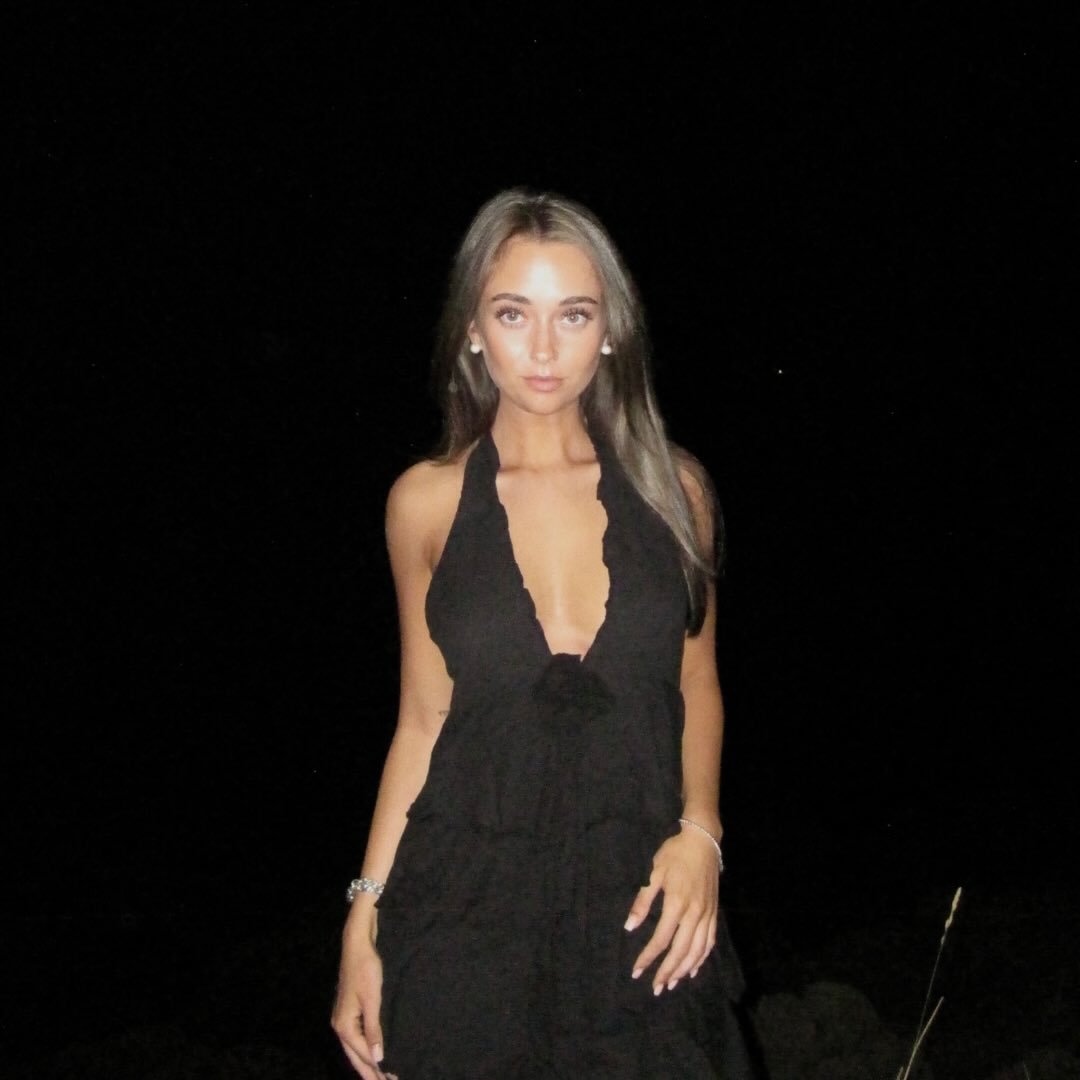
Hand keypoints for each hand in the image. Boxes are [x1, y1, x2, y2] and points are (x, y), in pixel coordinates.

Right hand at [330, 939, 396, 1079]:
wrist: (357, 946)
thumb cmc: (366, 970)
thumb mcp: (372, 1000)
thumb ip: (373, 1030)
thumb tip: (377, 1057)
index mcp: (344, 1026)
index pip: (362, 1055)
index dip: (376, 1070)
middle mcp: (340, 1026)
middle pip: (355, 1056)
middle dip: (370, 1072)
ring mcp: (342, 1019)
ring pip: (354, 1049)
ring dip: (367, 1062)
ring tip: (381, 1075)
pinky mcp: (348, 1012)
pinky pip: (356, 1038)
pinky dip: (365, 1049)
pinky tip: (373, 1053)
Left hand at [623, 824, 719, 994]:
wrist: (703, 842)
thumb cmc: (675, 854)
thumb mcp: (654, 873)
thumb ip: (642, 901)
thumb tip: (629, 927)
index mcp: (676, 904)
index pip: (661, 939)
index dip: (648, 957)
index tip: (637, 971)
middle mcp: (694, 914)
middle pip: (680, 951)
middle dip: (666, 971)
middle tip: (656, 988)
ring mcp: (707, 915)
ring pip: (697, 951)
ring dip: (684, 970)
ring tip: (672, 984)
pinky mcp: (714, 913)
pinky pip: (709, 942)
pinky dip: (701, 959)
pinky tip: (692, 970)